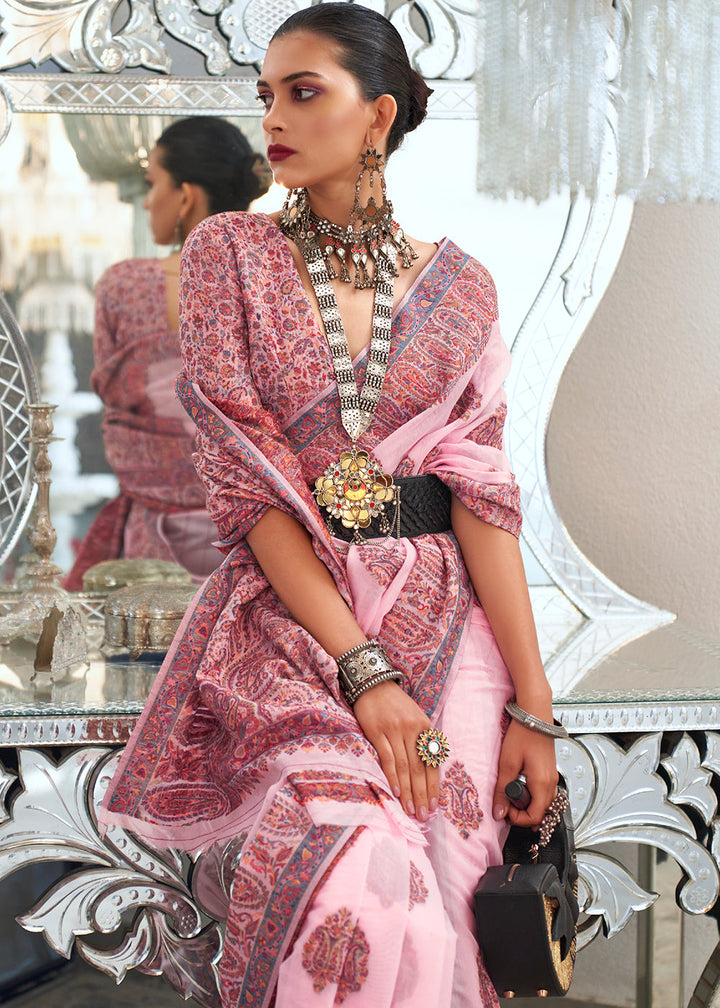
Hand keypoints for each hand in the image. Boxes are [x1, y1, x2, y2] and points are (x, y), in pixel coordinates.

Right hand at [353, 680, 437, 822]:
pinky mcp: (378, 731)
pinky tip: (396, 792)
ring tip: (410, 810)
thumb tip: (426, 773)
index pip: (432, 762)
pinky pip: (387, 758)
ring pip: (405, 767)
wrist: (373, 683)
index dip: (434, 786)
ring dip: (408, 792)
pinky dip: (392, 777)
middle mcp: (413, 729)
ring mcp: (395, 730)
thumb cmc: (395, 704)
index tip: (434, 807)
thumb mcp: (415, 718)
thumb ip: (421, 741)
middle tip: (423, 816)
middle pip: (420, 769)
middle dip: (422, 795)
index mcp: (425, 727)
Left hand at [492, 720, 557, 826]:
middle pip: (541, 812)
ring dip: (528, 805)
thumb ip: (502, 790)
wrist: (534, 715)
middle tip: (507, 803)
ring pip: (544, 803)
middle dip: (523, 813)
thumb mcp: (507, 764)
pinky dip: (534, 795)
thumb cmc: (522, 736)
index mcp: (542, 784)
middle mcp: (551, 783)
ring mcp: (553, 777)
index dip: (518, 819)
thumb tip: (498, 812)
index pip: (534, 817)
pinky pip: (545, 792)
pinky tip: (522, 786)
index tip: (505, 810)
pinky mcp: (550, 771)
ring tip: (513, 794)